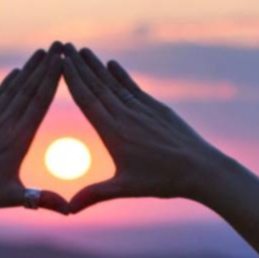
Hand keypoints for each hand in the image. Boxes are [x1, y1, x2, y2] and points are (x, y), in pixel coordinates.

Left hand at [0, 47, 69, 219]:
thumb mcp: (10, 198)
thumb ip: (41, 200)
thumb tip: (70, 212)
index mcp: (17, 139)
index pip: (39, 102)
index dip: (52, 79)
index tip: (63, 60)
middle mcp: (3, 123)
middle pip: (28, 89)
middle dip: (46, 66)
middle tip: (60, 45)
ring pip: (13, 89)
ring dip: (29, 69)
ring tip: (43, 52)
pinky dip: (7, 83)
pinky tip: (15, 72)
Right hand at [60, 46, 226, 213]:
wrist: (200, 169)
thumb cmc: (161, 181)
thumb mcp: (124, 189)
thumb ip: (94, 195)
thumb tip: (68, 210)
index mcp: (113, 133)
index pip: (86, 101)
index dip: (71, 80)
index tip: (58, 63)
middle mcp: (125, 115)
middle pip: (97, 86)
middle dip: (79, 66)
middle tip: (64, 47)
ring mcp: (141, 109)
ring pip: (113, 83)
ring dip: (96, 66)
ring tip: (82, 50)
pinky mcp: (156, 108)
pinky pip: (133, 87)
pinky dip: (121, 75)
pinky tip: (111, 63)